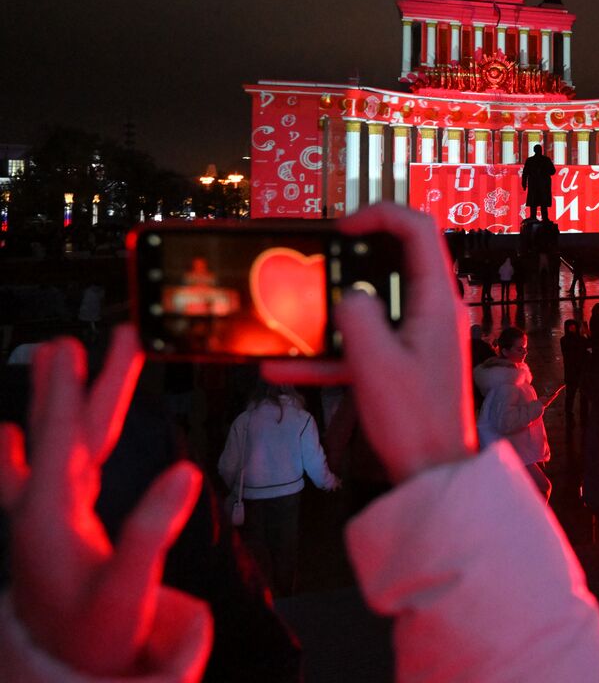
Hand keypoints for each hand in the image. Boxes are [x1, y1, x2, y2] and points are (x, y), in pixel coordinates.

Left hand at [0, 328, 211, 677]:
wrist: (68, 669)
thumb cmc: (96, 636)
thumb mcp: (129, 590)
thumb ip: (152, 531)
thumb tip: (183, 472)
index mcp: (51, 519)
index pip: (59, 441)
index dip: (64, 395)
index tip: (70, 351)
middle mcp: (44, 510)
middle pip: (60, 434)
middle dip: (64, 387)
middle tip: (64, 342)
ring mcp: (49, 517)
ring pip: (64, 445)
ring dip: (71, 401)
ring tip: (70, 355)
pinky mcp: (61, 525)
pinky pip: (60, 467)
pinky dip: (53, 440)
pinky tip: (21, 431)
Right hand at [266, 204, 476, 483]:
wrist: (433, 475)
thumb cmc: (416, 421)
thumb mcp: (374, 364)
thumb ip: (355, 318)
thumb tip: (345, 296)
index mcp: (438, 301)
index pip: (419, 230)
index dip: (380, 215)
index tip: (341, 229)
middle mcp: (434, 311)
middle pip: (395, 261)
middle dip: (350, 259)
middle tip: (314, 263)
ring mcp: (420, 336)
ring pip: (374, 303)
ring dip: (332, 307)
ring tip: (293, 310)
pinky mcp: (406, 361)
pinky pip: (365, 344)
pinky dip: (329, 351)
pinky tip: (282, 366)